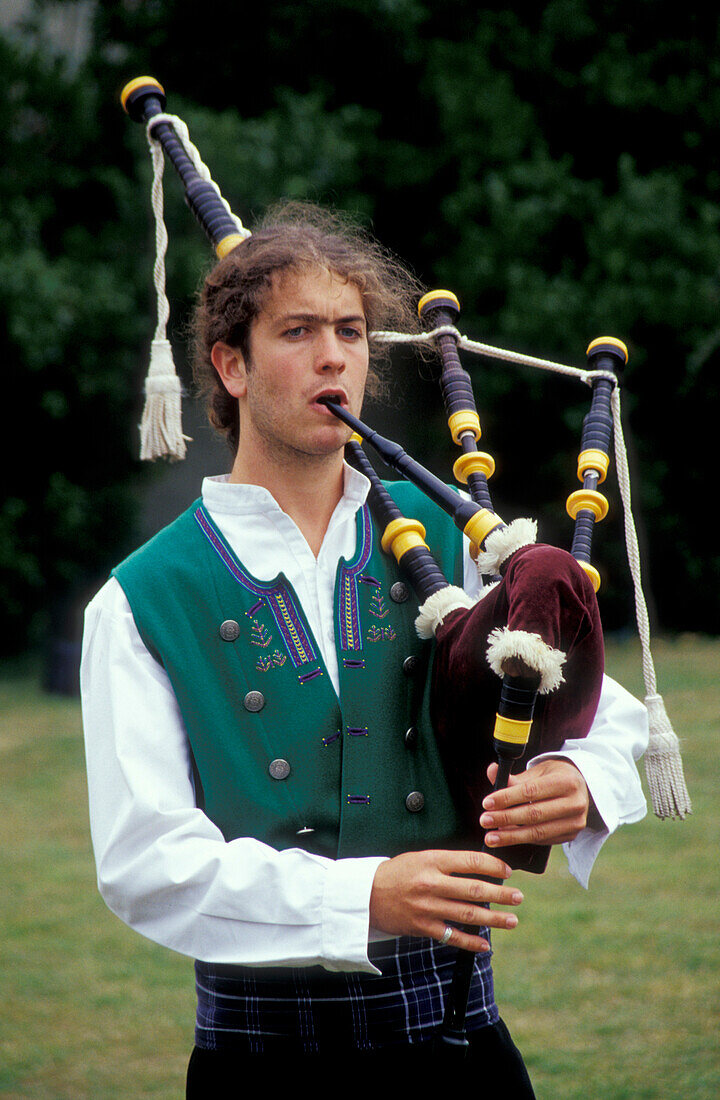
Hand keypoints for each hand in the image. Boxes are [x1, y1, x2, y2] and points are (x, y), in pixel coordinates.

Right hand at [369, 848, 523, 952]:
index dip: (493, 866)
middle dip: (501, 894)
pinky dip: (470, 941)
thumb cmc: (396, 873)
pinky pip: (452, 936)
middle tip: (518, 897)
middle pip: (474, 889)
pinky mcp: (422, 927)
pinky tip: (485, 944)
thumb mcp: (421, 857)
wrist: (366, 895)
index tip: (507, 871)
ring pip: (467, 914)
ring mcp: (427, 907)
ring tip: (512, 920)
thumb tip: (479, 868)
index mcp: (432, 861)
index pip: (470, 861)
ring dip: (493, 919)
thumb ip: (447, 862)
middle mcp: (431, 884)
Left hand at [480, 759, 589, 847]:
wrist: (581, 789)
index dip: (507, 798)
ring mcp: (575, 822)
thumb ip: (515, 777)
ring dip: (511, 836)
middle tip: (484, 821)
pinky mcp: (571, 836)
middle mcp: (574, 803)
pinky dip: (522, 840)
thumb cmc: (555, 777)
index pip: (531, 791)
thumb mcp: (538, 771)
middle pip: (534, 814)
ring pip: (538, 832)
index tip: (487, 803)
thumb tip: (491, 771)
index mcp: (566, 781)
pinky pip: (542, 840)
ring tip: (491, 837)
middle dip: (506, 818)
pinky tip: (506, 838)